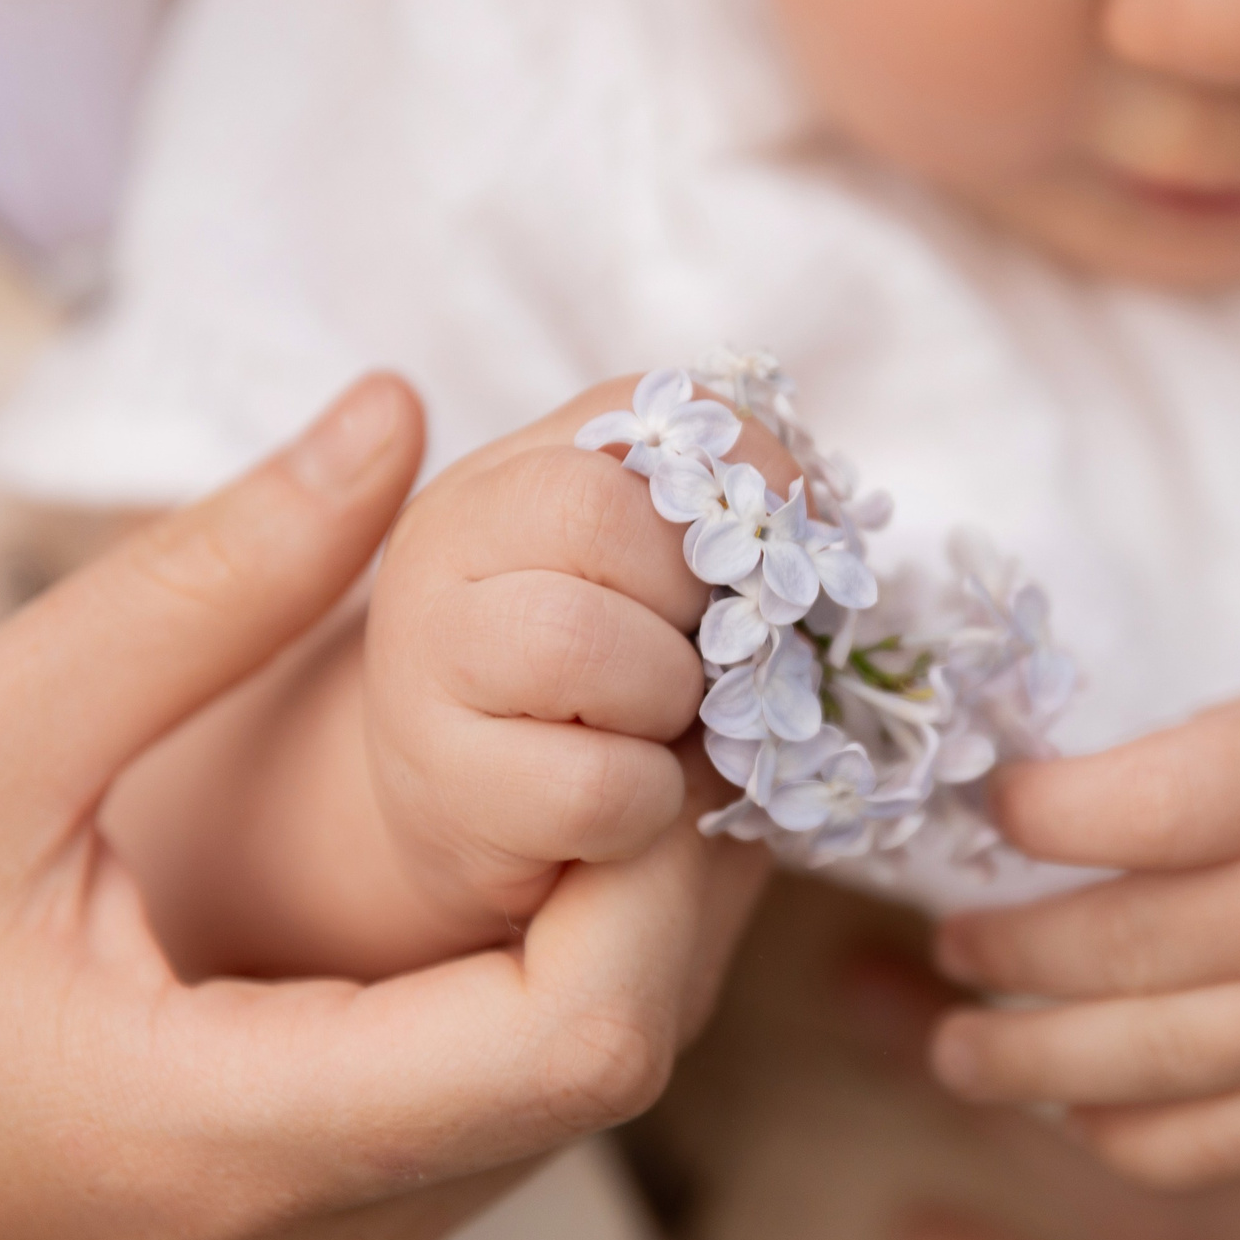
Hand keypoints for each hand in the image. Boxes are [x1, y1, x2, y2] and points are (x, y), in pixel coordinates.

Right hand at [0, 378, 765, 1239]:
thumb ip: (202, 584)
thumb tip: (393, 415)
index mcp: (231, 1142)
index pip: (576, 1039)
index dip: (656, 861)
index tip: (650, 698)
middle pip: (614, 1062)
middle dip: (667, 863)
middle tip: (671, 681)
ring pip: (580, 1095)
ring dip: (621, 914)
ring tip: (605, 732)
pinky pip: (508, 1115)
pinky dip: (552, 972)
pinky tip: (521, 840)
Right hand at [357, 376, 800, 959]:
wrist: (481, 821)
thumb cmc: (600, 693)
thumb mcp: (648, 584)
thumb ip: (714, 530)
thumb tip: (813, 524)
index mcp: (511, 476)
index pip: (640, 418)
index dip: (741, 484)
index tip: (774, 559)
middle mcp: (447, 545)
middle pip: (595, 515)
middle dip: (689, 595)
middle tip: (703, 654)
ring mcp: (427, 664)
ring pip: (575, 641)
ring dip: (664, 698)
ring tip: (657, 726)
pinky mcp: (444, 788)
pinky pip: (593, 784)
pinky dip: (647, 801)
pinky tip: (627, 802)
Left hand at [928, 646, 1239, 1188]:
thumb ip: (1191, 759)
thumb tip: (1034, 825)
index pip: (1139, 812)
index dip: (1033, 812)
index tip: (982, 803)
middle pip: (1122, 953)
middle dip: (1004, 951)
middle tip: (951, 937)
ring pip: (1149, 1069)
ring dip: (1026, 1063)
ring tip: (959, 1048)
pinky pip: (1215, 1151)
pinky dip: (1123, 1139)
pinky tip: (1072, 1106)